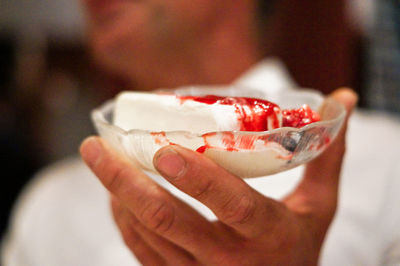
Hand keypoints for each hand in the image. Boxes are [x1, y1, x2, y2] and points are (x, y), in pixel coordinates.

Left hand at [80, 88, 356, 265]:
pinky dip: (124, 220)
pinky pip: (141, 251)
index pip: (232, 204)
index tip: (163, 148)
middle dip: (126, 181)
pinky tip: (116, 194)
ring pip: (148, 235)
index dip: (199, 178)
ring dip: (119, 195)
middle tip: (95, 147)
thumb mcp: (320, 205)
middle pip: (169, 221)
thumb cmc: (299, 246)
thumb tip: (341, 100)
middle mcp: (229, 260)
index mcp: (268, 235)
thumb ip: (326, 154)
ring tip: (100, 159)